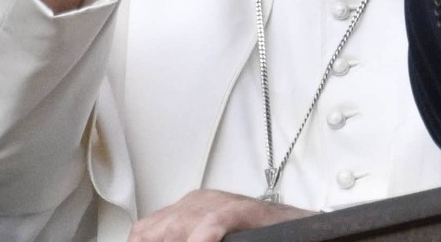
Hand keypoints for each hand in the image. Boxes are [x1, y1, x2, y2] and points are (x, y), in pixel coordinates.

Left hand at [128, 189, 310, 241]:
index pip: (146, 230)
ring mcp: (217, 203)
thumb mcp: (212, 237)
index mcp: (189, 209)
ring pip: (177, 227)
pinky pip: (210, 224)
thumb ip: (190, 240)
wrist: (295, 226)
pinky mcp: (236, 209)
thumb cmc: (256, 234)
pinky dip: (201, 239)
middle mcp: (198, 202)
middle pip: (155, 230)